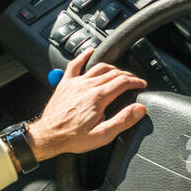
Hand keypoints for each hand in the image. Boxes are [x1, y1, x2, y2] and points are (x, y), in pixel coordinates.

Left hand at [25, 50, 147, 159]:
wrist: (48, 136)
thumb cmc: (72, 138)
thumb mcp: (102, 135)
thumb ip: (123, 120)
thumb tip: (139, 109)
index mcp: (98, 98)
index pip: (123, 82)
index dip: (136, 82)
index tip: (142, 84)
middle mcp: (87, 86)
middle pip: (113, 73)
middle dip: (127, 75)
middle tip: (134, 81)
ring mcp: (76, 83)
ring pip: (98, 67)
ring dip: (112, 68)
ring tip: (119, 73)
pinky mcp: (65, 83)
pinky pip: (75, 64)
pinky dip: (84, 56)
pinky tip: (90, 51)